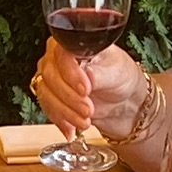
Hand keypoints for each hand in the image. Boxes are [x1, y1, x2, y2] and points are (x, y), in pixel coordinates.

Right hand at [31, 42, 149, 143]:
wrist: (125, 104)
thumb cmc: (122, 79)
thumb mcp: (117, 73)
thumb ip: (100, 73)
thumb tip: (87, 74)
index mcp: (76, 43)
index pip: (62, 53)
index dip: (71, 73)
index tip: (86, 90)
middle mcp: (59, 57)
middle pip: (50, 75)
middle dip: (69, 97)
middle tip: (88, 109)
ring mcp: (53, 77)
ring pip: (46, 93)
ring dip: (65, 111)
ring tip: (84, 120)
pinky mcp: (52, 96)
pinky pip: (46, 108)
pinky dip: (60, 119)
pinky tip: (72, 127)